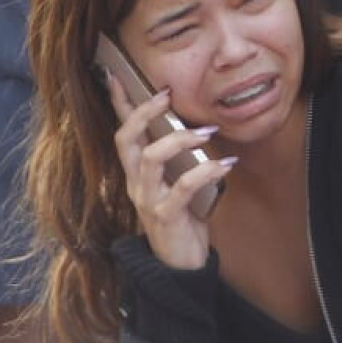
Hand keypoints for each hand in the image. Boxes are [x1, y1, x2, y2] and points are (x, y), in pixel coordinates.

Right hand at [107, 71, 235, 271]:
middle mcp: (135, 184)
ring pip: (151, 159)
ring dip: (179, 139)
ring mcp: (147, 200)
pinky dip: (206, 171)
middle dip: (144, 112)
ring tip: (207, 131)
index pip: (122, 132)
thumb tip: (196, 127)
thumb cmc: (180, 221)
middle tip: (167, 95)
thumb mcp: (175, 185)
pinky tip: (226, 164)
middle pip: (126, 139)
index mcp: (135, 173)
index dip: (118, 104)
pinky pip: (183, 188)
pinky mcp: (166, 216)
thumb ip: (178, 161)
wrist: (179, 267)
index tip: (115, 75)